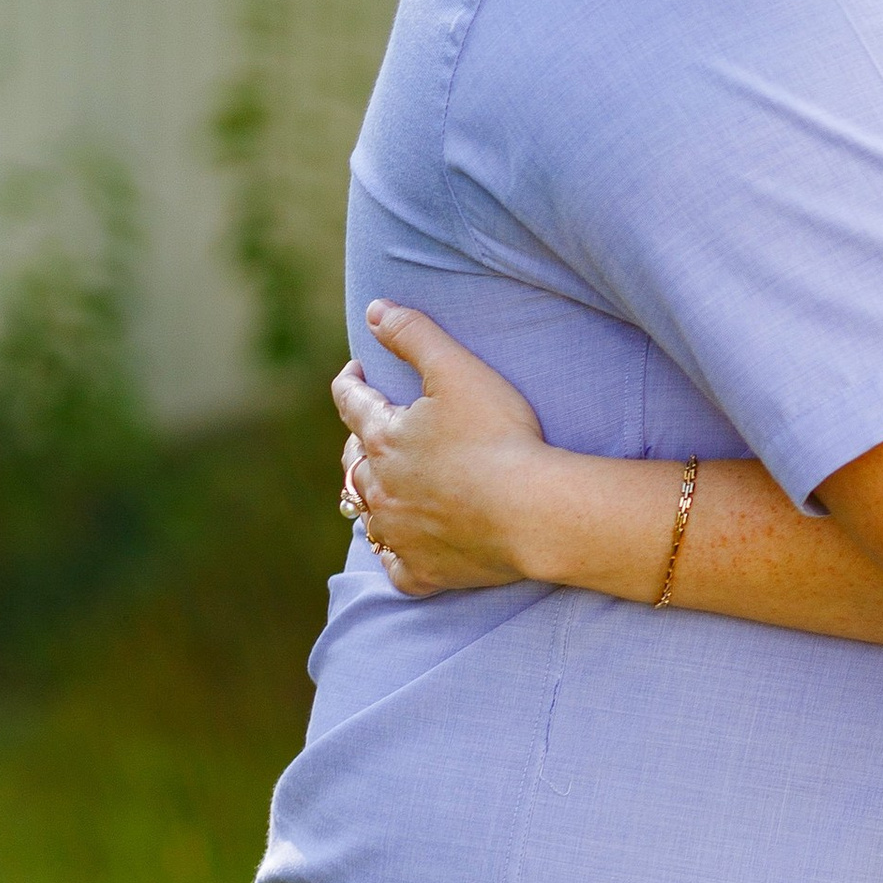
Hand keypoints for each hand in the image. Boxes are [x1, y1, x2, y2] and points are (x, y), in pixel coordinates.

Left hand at [333, 301, 551, 596]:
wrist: (532, 512)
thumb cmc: (498, 437)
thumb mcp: (456, 370)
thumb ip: (414, 334)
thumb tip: (375, 309)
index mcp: (382, 438)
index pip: (351, 402)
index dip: (350, 382)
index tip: (356, 371)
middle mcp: (379, 489)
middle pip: (352, 462)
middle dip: (357, 442)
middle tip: (367, 432)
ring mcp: (399, 534)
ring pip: (368, 516)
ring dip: (371, 499)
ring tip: (382, 489)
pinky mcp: (424, 572)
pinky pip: (397, 568)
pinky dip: (397, 555)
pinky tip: (403, 549)